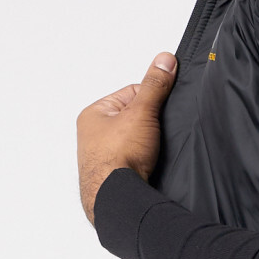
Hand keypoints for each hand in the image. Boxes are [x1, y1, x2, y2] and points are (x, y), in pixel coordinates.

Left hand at [76, 52, 177, 225]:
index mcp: (94, 114)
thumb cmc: (118, 158)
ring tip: (152, 149)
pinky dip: (145, 160)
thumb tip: (165, 59)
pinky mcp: (113, 174)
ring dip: (148, 143)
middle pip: (135, 117)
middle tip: (156, 131)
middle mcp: (94, 134)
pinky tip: (150, 163)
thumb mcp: (141, 112)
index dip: (151, 99)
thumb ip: (155, 85)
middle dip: (150, 123)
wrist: (116, 198)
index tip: (161, 108)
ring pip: (136, 139)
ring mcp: (102, 156)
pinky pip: (136, 159)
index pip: (132, 92)